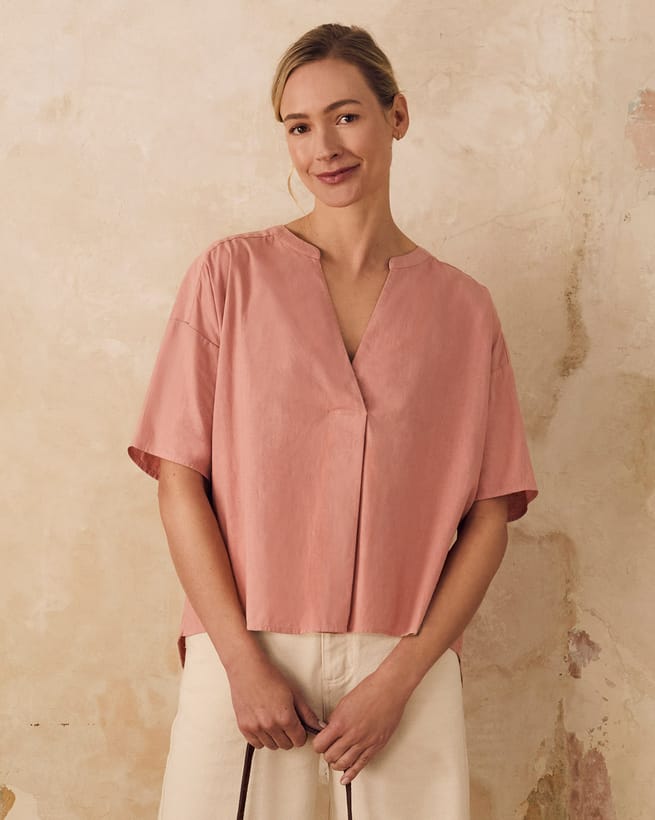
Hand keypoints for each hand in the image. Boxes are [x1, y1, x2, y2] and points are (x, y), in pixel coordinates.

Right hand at [227, 654, 322, 749]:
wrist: (247, 669)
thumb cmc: (271, 677)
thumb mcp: (294, 693)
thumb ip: (307, 713)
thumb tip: (319, 726)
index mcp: (285, 717)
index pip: (299, 740)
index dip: (300, 733)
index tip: (298, 726)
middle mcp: (271, 725)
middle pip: (286, 745)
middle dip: (289, 736)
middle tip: (285, 721)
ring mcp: (256, 728)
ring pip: (272, 746)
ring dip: (275, 737)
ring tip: (273, 721)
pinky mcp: (244, 728)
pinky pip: (257, 744)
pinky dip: (261, 738)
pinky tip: (263, 724)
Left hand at [311, 670, 409, 784]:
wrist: (389, 690)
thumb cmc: (369, 691)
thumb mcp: (344, 703)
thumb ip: (335, 719)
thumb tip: (328, 730)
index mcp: (340, 723)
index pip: (320, 744)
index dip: (318, 745)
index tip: (320, 743)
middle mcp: (351, 735)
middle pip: (330, 756)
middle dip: (327, 754)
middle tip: (328, 750)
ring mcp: (364, 742)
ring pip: (343, 763)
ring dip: (337, 763)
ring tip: (336, 759)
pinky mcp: (375, 746)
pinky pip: (360, 765)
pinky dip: (351, 774)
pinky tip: (345, 778)